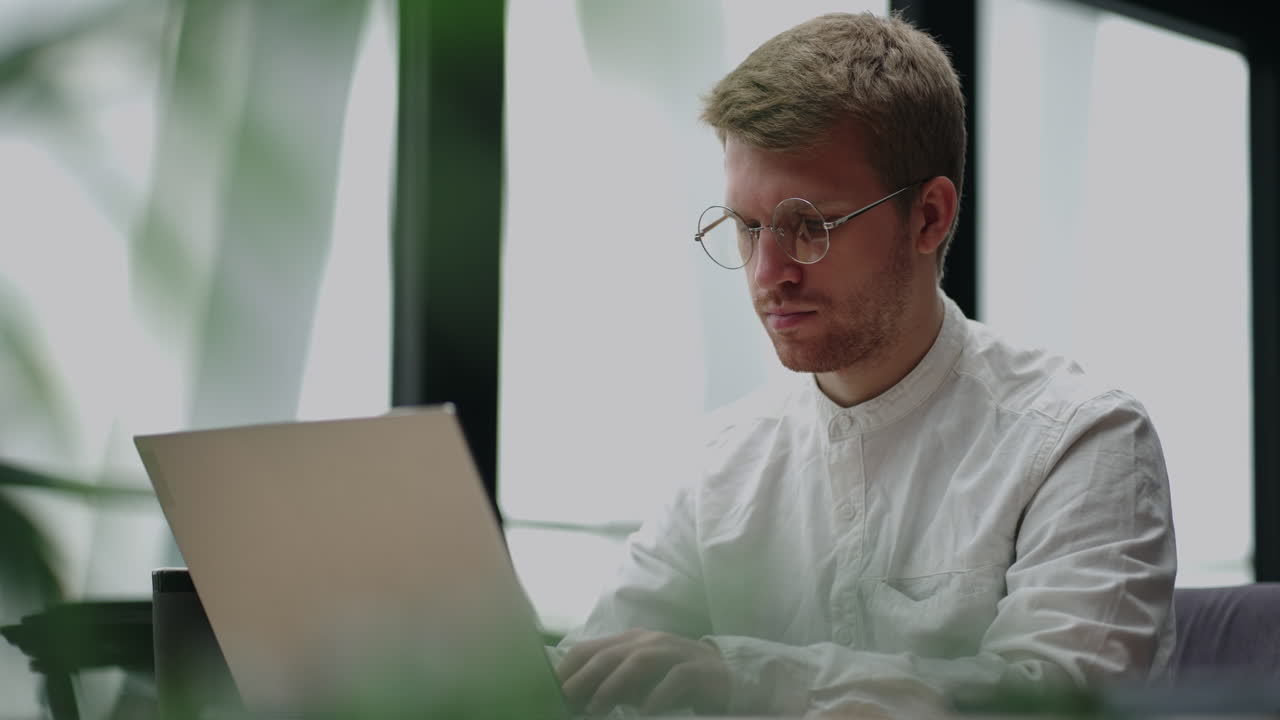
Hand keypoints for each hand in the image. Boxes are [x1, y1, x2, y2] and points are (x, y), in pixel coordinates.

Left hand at [557, 629, 730, 715]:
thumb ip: (613, 686)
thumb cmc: (673, 682)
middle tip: (564, 701)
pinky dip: (658, 694)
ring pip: (637, 661)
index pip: (589, 649)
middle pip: (609, 653)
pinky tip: (646, 711)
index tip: (548, 693)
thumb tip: (577, 701)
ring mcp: (673, 652)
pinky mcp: (696, 668)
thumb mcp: (639, 683)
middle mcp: (649, 641)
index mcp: (630, 642)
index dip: (567, 669)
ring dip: (613, 685)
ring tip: (596, 708)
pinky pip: (675, 678)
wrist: (725, 676)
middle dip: (583, 677)